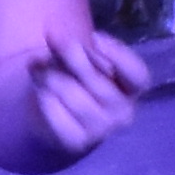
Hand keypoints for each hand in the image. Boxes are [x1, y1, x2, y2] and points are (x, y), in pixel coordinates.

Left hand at [19, 20, 152, 163]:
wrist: (54, 121)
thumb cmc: (76, 83)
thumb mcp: (82, 61)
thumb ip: (79, 49)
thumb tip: (56, 34)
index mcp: (133, 90)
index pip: (136, 73)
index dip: (116, 52)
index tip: (93, 36)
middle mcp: (124, 112)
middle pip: (95, 78)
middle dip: (70, 56)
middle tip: (53, 43)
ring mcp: (101, 129)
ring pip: (69, 90)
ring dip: (49, 73)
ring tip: (39, 67)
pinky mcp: (76, 140)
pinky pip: (52, 106)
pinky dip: (41, 92)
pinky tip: (38, 86)